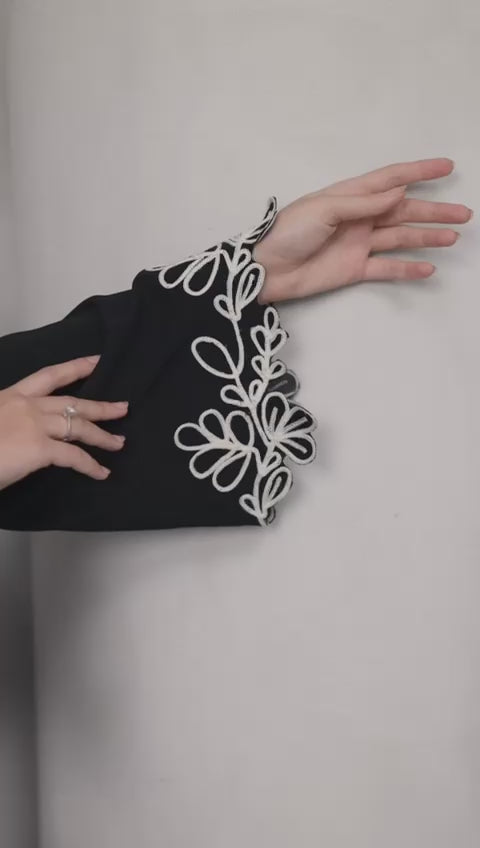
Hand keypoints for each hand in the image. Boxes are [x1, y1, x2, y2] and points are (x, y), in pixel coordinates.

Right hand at [0, 356, 127, 490]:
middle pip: (73, 402)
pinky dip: (91, 466)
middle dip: (100, 406)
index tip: (96, 361)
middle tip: (123, 407)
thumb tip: (20, 435)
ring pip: (79, 427)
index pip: (48, 376)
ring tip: (119, 442)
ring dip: (103, 436)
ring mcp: (34, 426)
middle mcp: (26, 406)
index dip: (75, 367)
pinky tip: (102, 472)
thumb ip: (9, 423)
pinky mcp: (39, 448)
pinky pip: (74, 457)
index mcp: (10, 396)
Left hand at [254, 158, 471, 302]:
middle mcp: (360, 217)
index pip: (391, 179)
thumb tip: (400, 192)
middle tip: (464, 213)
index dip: (419, 172)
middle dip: (434, 210)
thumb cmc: (289, 232)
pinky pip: (387, 267)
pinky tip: (428, 268)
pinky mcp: (355, 269)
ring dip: (427, 237)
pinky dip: (407, 268)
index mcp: (350, 195)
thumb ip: (364, 203)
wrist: (267, 270)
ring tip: (453, 237)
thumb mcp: (325, 209)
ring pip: (401, 237)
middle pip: (404, 210)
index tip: (447, 167)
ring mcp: (359, 244)